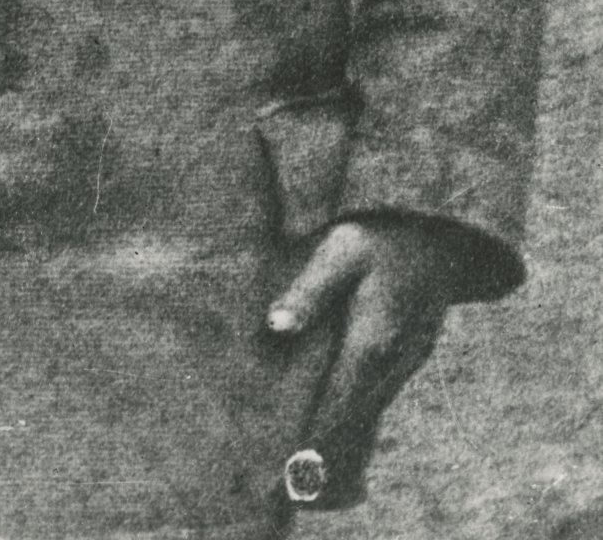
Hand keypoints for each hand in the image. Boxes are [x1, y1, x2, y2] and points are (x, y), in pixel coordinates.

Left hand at [266, 216, 457, 505]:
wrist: (439, 234)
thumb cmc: (381, 236)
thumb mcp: (342, 248)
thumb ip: (311, 289)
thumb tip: (276, 326)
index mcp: (373, 341)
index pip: (339, 409)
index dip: (314, 445)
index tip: (290, 473)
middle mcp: (392, 364)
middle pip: (353, 426)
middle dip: (322, 454)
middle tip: (286, 481)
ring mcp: (402, 366)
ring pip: (366, 418)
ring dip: (337, 440)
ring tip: (301, 465)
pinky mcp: (404, 360)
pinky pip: (374, 401)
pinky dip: (351, 419)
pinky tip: (328, 428)